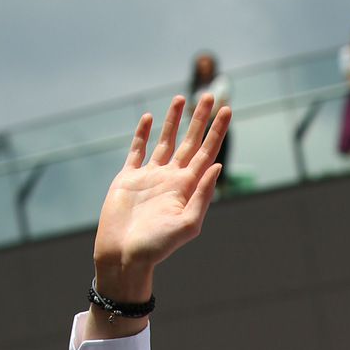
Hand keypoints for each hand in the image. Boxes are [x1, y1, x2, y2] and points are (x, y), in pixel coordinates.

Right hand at [86, 95, 230, 330]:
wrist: (123, 255)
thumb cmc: (156, 246)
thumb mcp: (187, 224)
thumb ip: (202, 195)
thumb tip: (217, 166)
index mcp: (187, 189)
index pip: (207, 153)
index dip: (217, 132)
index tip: (226, 110)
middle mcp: (171, 180)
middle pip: (189, 142)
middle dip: (199, 120)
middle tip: (209, 95)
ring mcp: (149, 177)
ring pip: (165, 141)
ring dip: (174, 120)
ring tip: (181, 98)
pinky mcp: (128, 178)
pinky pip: (138, 150)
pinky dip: (143, 133)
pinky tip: (150, 118)